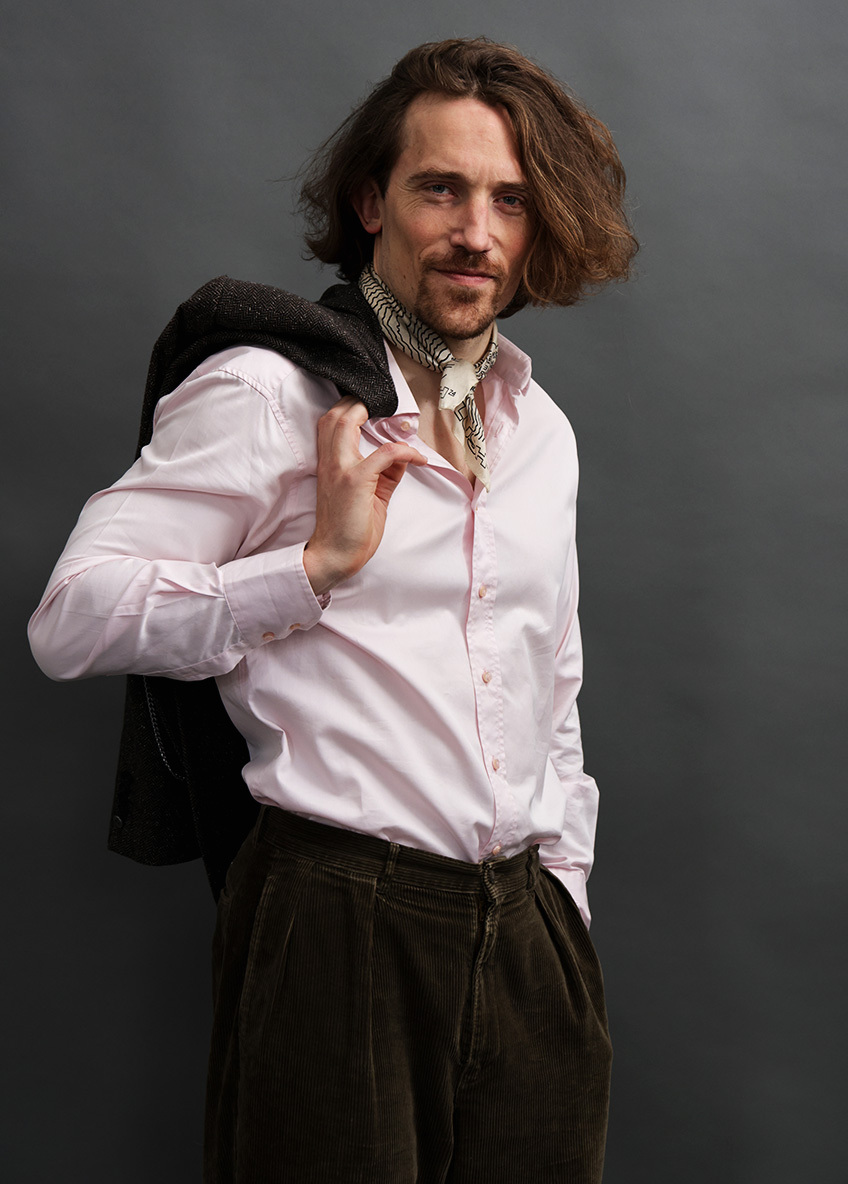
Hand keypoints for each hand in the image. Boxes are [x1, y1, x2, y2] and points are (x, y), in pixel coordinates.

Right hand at [303, 397, 426, 596]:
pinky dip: (405, 451)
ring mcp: (341, 470)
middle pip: (335, 415)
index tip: (373, 407)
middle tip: (385, 406)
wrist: (335, 556)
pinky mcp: (356, 481)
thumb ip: (385, 473)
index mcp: (329, 464)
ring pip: (347, 423)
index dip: (349, 408)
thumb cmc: (349, 530)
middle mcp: (330, 462)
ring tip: (400, 423)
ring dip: (373, 414)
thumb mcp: (370, 495)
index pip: (330, 423)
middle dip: (358, 402)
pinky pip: (385, 454)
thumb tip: (402, 456)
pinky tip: (419, 458)